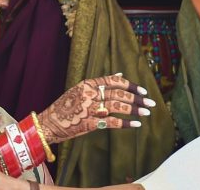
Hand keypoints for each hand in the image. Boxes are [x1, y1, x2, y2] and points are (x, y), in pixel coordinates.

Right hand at [37, 74, 155, 143]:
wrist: (48, 123)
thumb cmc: (65, 107)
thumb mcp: (80, 90)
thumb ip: (100, 83)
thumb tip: (120, 75)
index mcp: (88, 84)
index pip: (114, 81)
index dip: (131, 85)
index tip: (143, 91)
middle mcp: (90, 94)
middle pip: (119, 94)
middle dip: (137, 98)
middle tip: (150, 103)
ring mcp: (89, 108)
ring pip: (118, 106)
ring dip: (134, 109)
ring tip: (146, 112)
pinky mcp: (89, 123)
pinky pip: (111, 122)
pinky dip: (125, 123)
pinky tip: (136, 124)